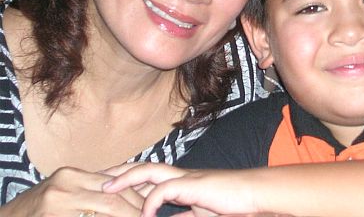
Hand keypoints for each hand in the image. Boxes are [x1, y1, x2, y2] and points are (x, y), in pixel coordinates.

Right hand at [0, 166, 142, 216]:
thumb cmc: (42, 207)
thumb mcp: (69, 189)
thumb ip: (98, 187)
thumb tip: (139, 190)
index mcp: (73, 174)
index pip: (117, 184)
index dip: (139, 198)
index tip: (152, 209)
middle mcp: (66, 185)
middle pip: (114, 201)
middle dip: (136, 212)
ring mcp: (58, 205)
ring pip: (106, 212)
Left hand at [103, 163, 257, 216]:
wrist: (253, 194)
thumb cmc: (230, 203)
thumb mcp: (200, 214)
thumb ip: (183, 216)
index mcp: (179, 182)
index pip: (146, 175)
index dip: (125, 178)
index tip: (105, 184)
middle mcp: (179, 175)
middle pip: (141, 167)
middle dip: (117, 172)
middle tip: (94, 179)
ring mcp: (185, 178)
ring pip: (149, 170)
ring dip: (126, 178)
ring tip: (105, 188)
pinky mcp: (193, 185)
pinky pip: (166, 189)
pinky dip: (151, 201)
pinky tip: (143, 212)